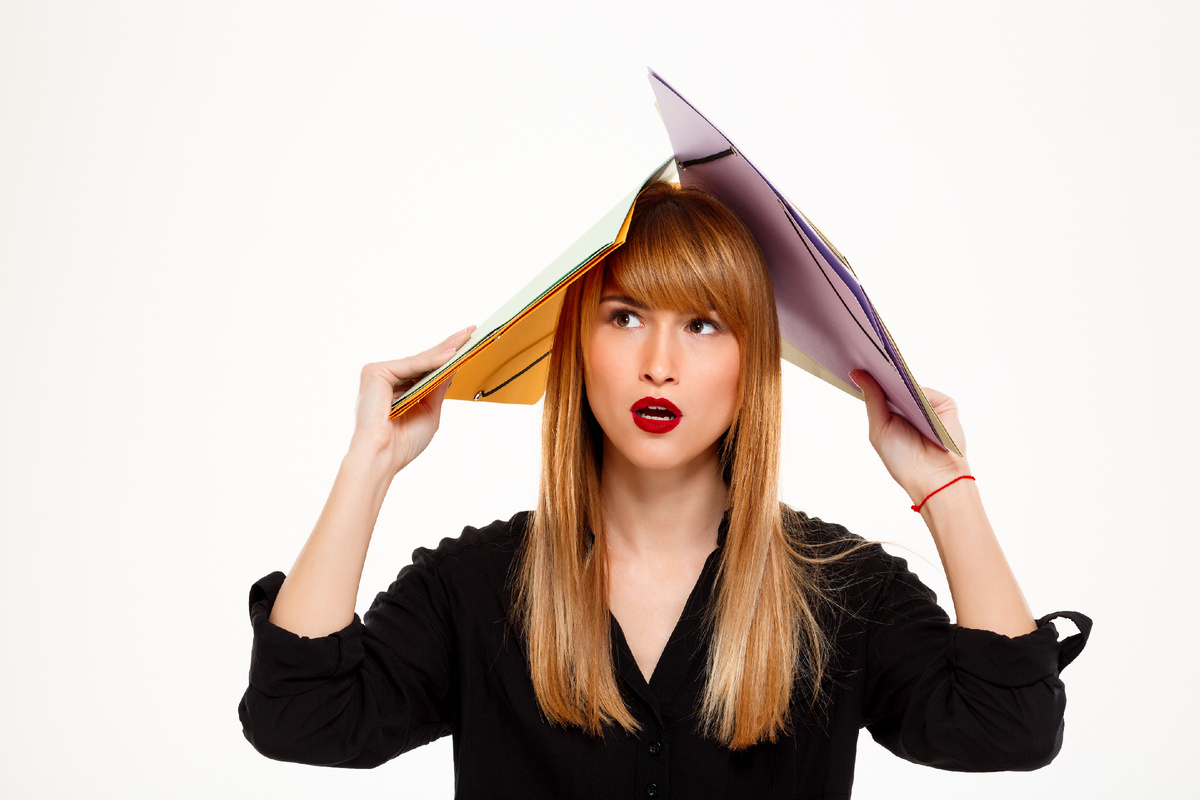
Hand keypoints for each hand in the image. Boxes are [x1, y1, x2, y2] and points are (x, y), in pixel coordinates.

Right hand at [350, 326, 474, 474]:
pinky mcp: (375, 372)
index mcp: (397, 389)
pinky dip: (432, 361)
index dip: (447, 355)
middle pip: (424, 359)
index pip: (426, 368)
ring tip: (467, 337)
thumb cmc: (402, 443)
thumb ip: (439, 389)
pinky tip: (451, 354)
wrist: (382, 457)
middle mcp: (387, 378)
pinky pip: (411, 365)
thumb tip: (454, 367)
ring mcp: (380, 373)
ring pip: (419, 360)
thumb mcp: (430, 412)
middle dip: (449, 344)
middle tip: (471, 330)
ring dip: (445, 348)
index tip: (467, 343)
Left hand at [851, 369, 970, 504]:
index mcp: (895, 414)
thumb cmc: (904, 460)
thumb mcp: (879, 428)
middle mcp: (912, 407)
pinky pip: (929, 392)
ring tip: (879, 366)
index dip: (871, 378)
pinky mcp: (945, 405)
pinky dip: (917, 390)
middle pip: (896, 383)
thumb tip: (857, 373)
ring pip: (912, 385)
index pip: (883, 390)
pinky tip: (904, 388)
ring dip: (897, 377)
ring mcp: (929, 405)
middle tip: (864, 356)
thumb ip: (872, 400)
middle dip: (882, 372)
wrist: (932, 478)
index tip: (855, 362)